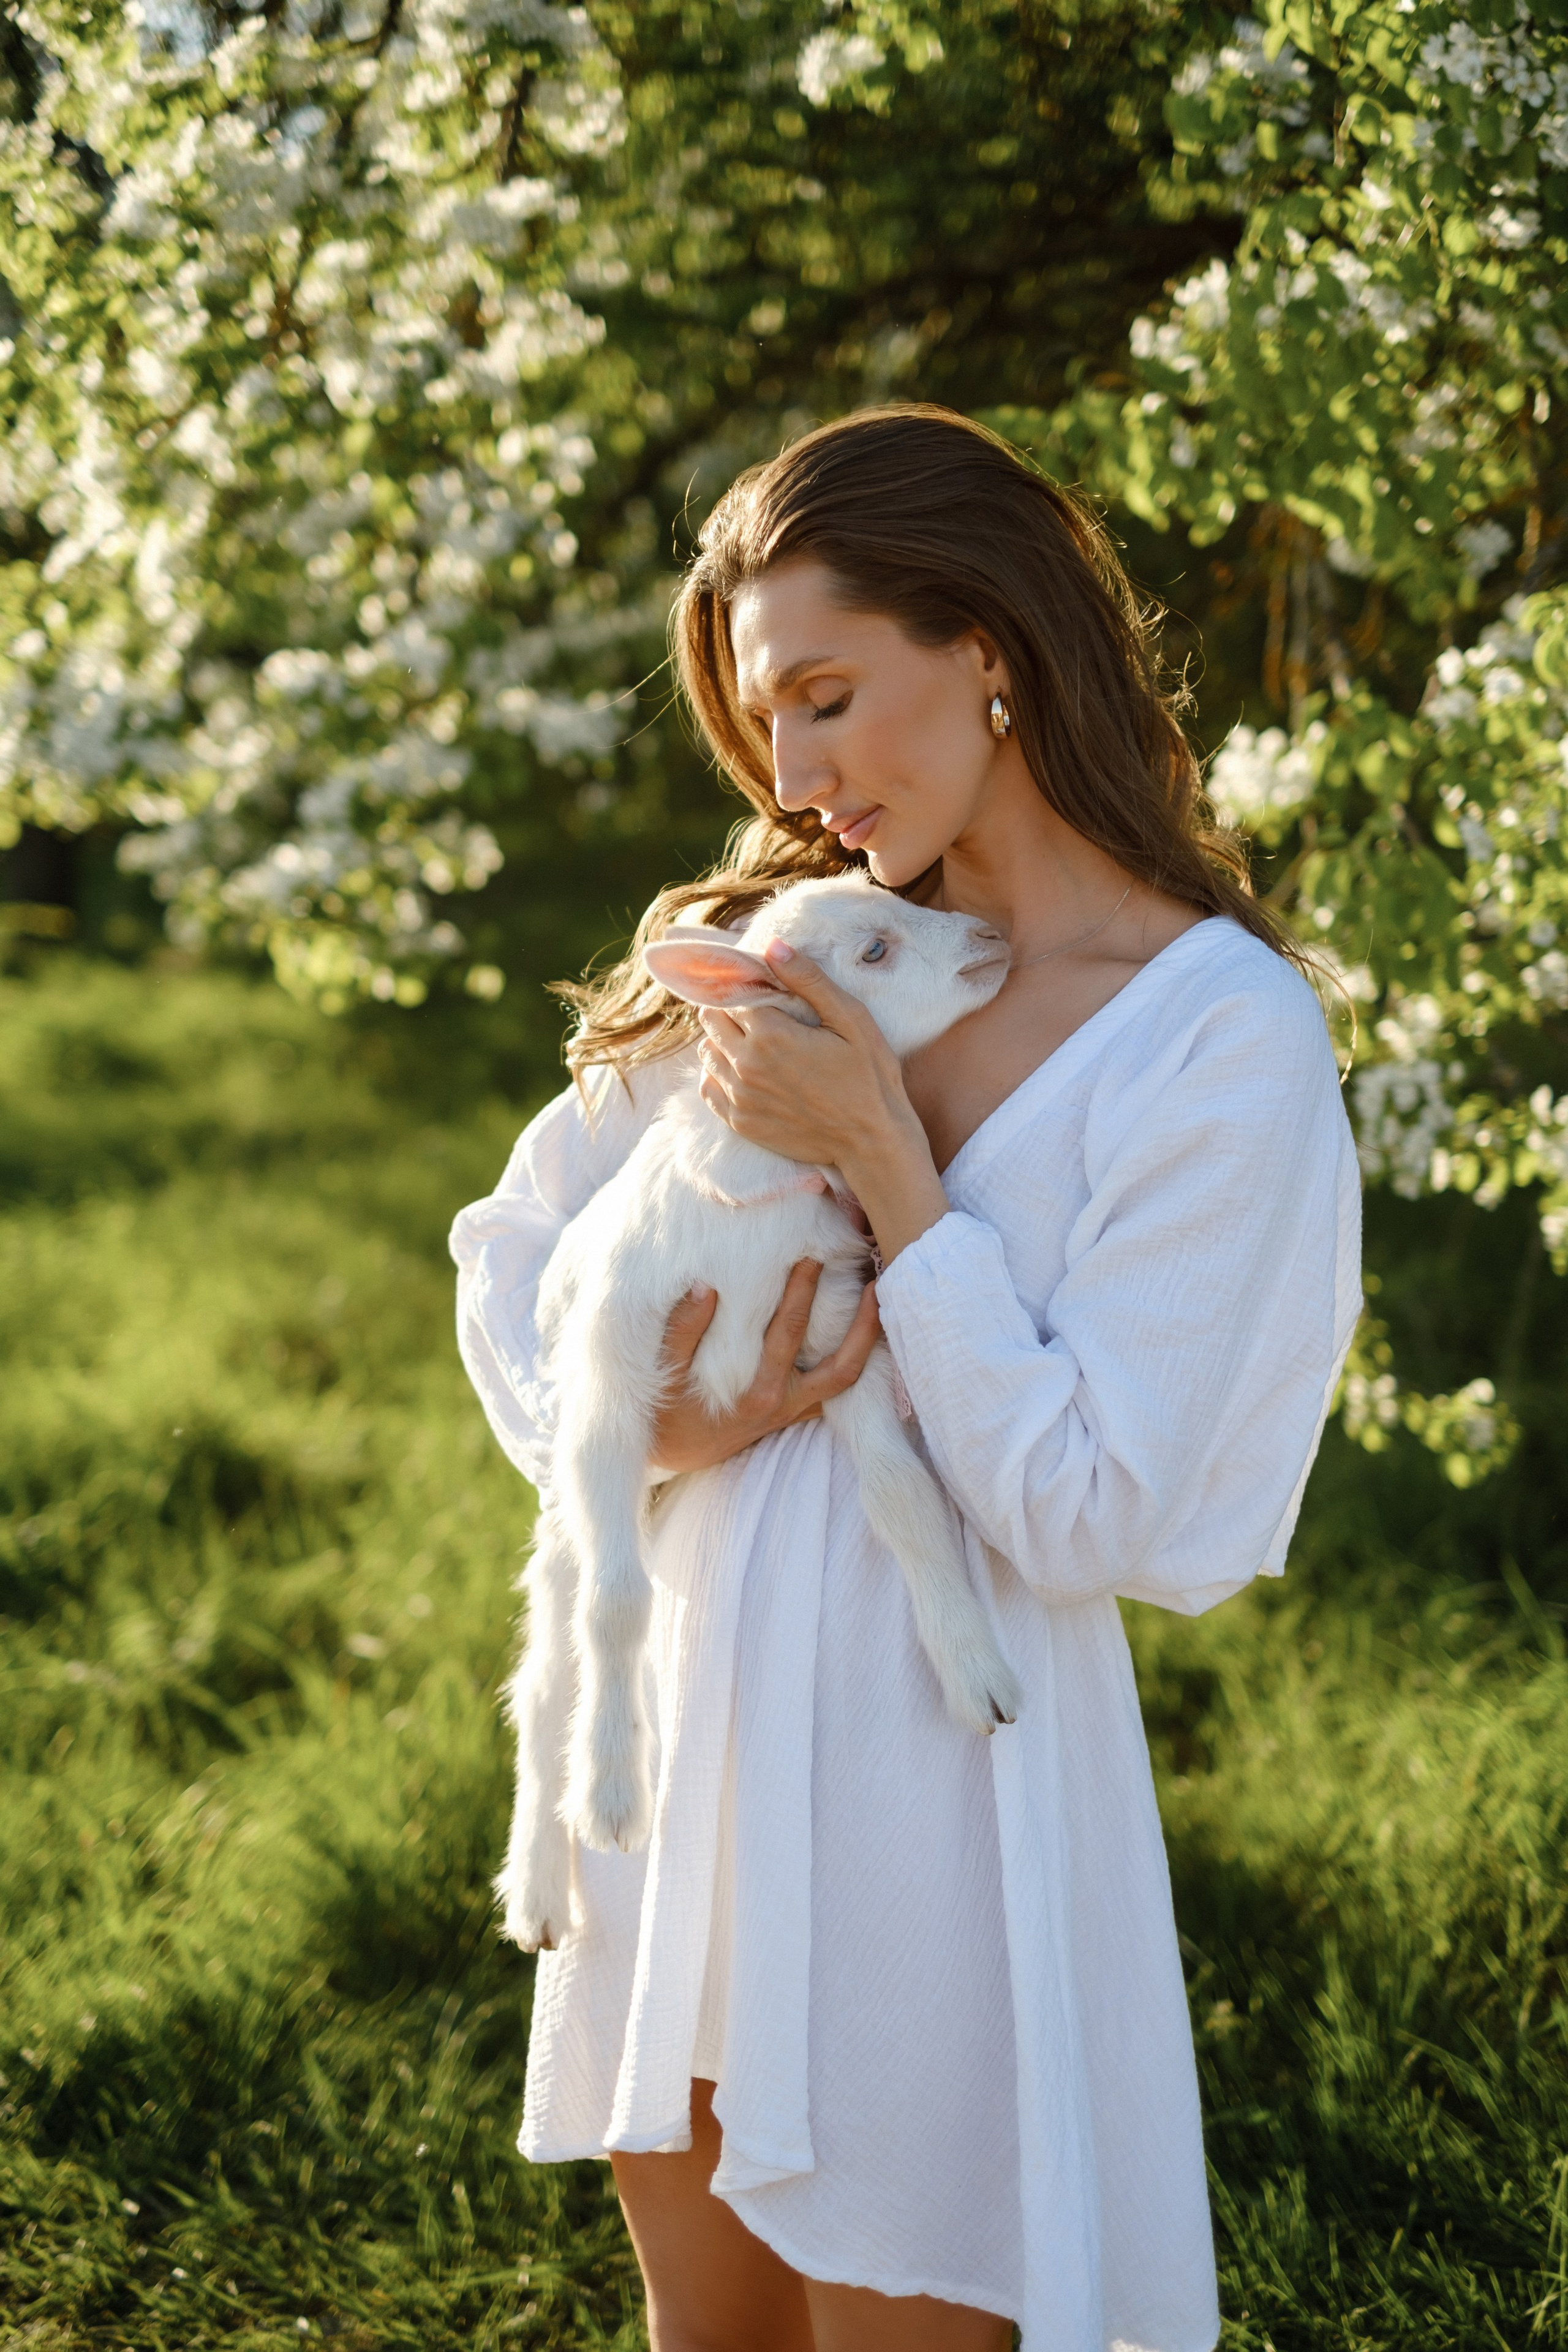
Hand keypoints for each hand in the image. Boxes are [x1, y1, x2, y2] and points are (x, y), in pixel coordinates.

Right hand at [648, 1258, 880, 1475]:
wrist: (676, 1454)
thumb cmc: (669, 1411)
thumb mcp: (665, 1374)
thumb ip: (682, 1331)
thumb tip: (705, 1286)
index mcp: (756, 1394)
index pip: (788, 1337)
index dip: (803, 1296)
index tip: (812, 1256)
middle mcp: (785, 1403)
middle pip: (837, 1361)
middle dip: (853, 1315)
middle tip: (861, 1270)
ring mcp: (794, 1409)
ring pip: (847, 1378)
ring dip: (867, 1340)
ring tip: (878, 1295)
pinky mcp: (796, 1411)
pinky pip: (836, 1387)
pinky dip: (854, 1358)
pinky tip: (864, 1325)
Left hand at [696, 941, 912, 1173]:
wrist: (872, 1142)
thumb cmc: (869, 1077)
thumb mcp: (851, 1019)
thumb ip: (809, 980)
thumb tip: (773, 945)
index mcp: (771, 1033)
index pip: (733, 994)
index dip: (746, 988)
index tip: (764, 991)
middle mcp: (746, 1064)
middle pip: (713, 1020)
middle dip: (731, 1011)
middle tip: (760, 1016)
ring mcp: (740, 1096)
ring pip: (707, 1052)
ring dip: (723, 1042)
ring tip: (754, 1043)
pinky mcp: (740, 1122)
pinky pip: (708, 1088)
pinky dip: (719, 1074)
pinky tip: (745, 1072)